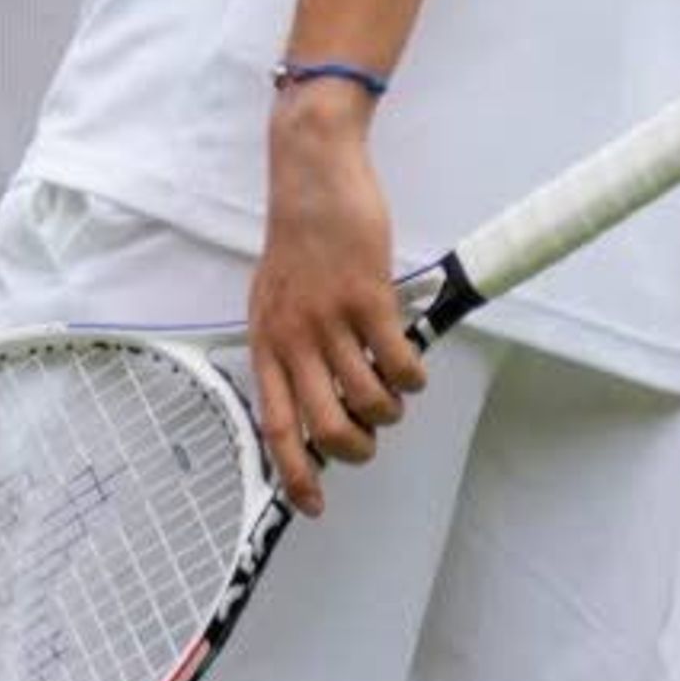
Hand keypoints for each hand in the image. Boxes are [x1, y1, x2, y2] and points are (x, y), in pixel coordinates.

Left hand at [244, 86, 424, 513]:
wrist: (312, 175)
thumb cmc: (298, 237)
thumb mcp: (273, 298)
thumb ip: (286, 347)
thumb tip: (309, 401)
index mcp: (266, 341)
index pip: (276, 427)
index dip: (296, 476)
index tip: (314, 506)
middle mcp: (293, 338)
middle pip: (327, 427)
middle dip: (357, 448)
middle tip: (371, 434)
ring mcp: (331, 320)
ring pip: (369, 401)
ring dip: (390, 409)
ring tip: (393, 388)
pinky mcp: (368, 298)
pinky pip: (399, 364)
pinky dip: (413, 376)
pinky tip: (412, 363)